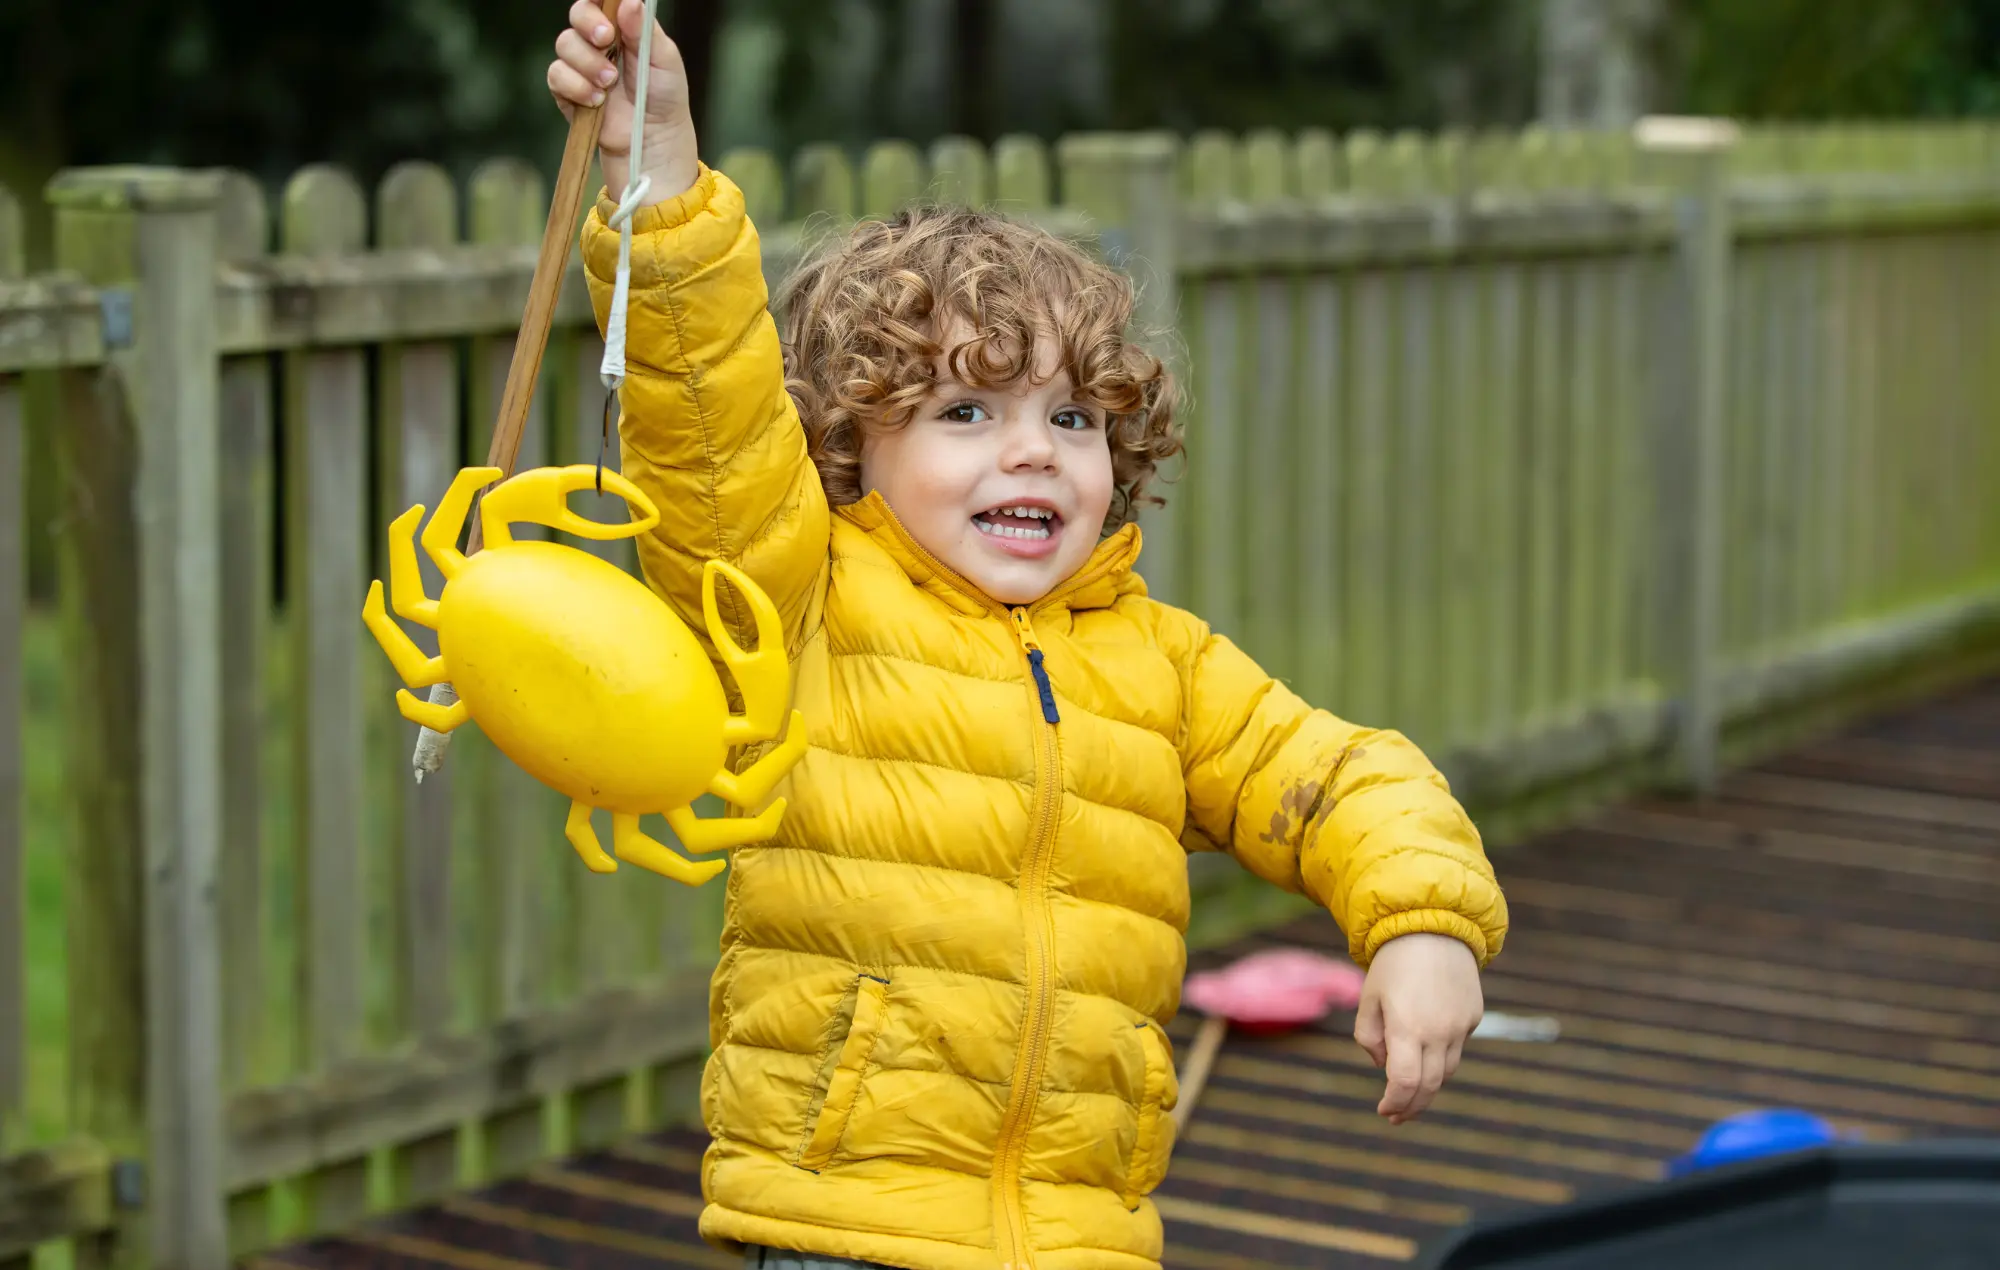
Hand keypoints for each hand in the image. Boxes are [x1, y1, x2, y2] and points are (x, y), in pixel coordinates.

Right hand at [547, 0, 700, 206]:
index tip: (608, 9)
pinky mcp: (568, 91)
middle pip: (578, 12)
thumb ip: (645, 30)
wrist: (653, 141)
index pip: (601, 0)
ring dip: (588, 62)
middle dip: (590, 23)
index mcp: (623, 27)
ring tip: (610, 83)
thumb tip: (630, 1)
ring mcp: (581, 66)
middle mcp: (598, 42)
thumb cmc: (664, 99)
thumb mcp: (665, 61)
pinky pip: (557, 76)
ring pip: (565, 43)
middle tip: (607, 40)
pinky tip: (597, 101)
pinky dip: (576, 86)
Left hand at [1353, 932, 1482, 1124]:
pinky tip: (1427, 1049)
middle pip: (1430, 1087)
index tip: (1384, 1111)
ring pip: (1446, 1071)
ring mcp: (1461, 1026)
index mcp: (1407, 1028)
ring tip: (1410, 1092)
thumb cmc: (1392, 963)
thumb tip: (1385, 1066)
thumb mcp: (1368, 998)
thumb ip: (1369, 1038)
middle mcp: (1439, 1032)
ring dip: (1428, 1086)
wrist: (1433, 927)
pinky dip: (1441, 1056)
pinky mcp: (1474, 1017)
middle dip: (1412, 1107)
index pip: (1405, 1083)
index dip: (1395, 1103)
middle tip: (1397, 1116)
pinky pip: (1457, 1047)